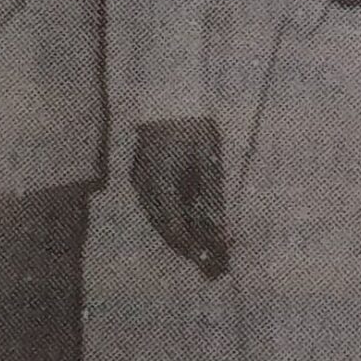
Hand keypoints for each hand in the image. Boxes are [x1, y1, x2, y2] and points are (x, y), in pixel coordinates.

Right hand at [131, 118, 230, 277]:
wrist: (169, 96)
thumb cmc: (193, 127)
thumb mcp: (209, 162)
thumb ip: (213, 199)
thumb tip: (220, 231)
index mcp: (161, 187)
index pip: (176, 231)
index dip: (195, 250)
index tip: (214, 263)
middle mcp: (145, 189)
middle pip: (167, 230)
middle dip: (191, 248)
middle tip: (215, 264)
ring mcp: (140, 182)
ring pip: (161, 220)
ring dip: (184, 234)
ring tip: (209, 247)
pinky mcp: (141, 175)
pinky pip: (158, 206)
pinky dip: (176, 217)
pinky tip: (194, 222)